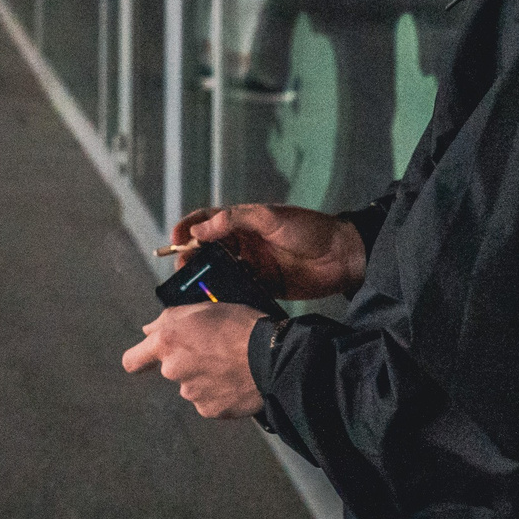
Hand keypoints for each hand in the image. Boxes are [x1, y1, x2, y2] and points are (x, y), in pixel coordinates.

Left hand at [120, 303, 264, 417]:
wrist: (273, 357)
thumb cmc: (239, 327)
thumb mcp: (202, 309)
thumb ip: (168, 320)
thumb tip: (148, 331)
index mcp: (166, 343)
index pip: (132, 361)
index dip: (139, 360)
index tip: (144, 362)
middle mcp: (173, 371)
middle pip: (172, 370)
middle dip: (187, 362)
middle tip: (215, 352)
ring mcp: (191, 393)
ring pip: (192, 386)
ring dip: (204, 379)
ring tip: (230, 366)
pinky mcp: (210, 410)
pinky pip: (209, 402)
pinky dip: (219, 394)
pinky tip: (236, 381)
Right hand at [171, 203, 364, 299]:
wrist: (344, 257)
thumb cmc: (309, 229)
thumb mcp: (271, 217)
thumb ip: (235, 220)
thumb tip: (199, 230)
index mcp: (243, 222)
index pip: (207, 221)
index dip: (188, 227)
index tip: (175, 238)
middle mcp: (244, 244)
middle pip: (207, 248)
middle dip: (190, 256)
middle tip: (182, 267)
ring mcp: (252, 266)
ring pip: (218, 271)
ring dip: (203, 277)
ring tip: (192, 285)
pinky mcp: (262, 287)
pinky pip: (236, 290)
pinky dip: (222, 294)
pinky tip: (213, 301)